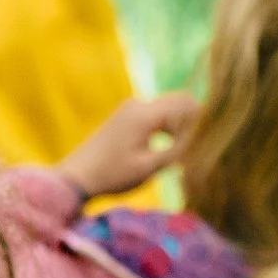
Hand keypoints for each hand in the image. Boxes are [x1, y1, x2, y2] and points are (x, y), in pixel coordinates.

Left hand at [59, 91, 198, 201]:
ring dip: (179, 123)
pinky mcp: (126, 115)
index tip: (199, 146)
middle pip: (178, 101)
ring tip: (182, 149)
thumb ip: (177, 150)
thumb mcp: (149, 167)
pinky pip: (156, 112)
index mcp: (145, 115)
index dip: (198, 124)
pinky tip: (168, 144)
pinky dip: (167, 124)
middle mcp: (138, 104)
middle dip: (191, 120)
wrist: (77, 176)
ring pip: (168, 106)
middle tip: (195, 146)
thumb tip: (201, 139)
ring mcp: (130, 108)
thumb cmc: (112, 175)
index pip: (186, 106)